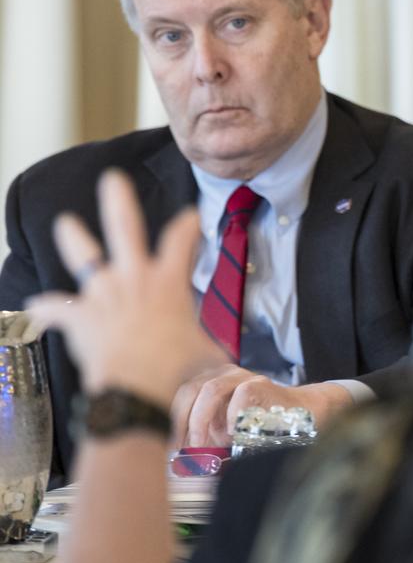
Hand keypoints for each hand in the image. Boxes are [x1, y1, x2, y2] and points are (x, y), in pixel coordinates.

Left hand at [25, 170, 222, 405]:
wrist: (136, 384)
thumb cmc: (177, 367)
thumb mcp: (207, 351)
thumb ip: (210, 345)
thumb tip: (225, 359)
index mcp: (169, 282)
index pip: (182, 240)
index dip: (188, 224)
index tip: (191, 214)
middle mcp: (135, 278)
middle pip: (125, 228)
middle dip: (118, 199)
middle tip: (112, 179)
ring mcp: (104, 294)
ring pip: (84, 256)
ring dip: (74, 238)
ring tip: (65, 223)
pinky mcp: (79, 316)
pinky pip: (55, 309)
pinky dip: (46, 308)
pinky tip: (36, 305)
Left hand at [171, 366, 353, 446]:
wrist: (299, 416)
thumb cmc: (256, 427)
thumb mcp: (222, 432)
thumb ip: (200, 437)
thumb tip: (171, 461)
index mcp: (207, 382)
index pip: (178, 395)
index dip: (168, 421)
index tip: (166, 450)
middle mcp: (222, 373)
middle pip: (189, 389)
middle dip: (181, 422)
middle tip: (182, 450)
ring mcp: (243, 376)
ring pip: (211, 389)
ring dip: (202, 421)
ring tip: (202, 445)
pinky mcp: (262, 384)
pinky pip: (241, 396)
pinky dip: (233, 418)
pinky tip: (233, 435)